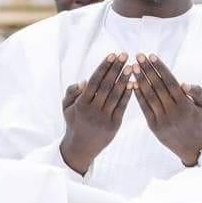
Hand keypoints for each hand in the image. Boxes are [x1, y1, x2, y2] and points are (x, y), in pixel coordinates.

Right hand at [60, 53, 133, 174]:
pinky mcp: (114, 124)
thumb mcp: (67, 107)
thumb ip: (72, 92)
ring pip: (116, 95)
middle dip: (116, 69)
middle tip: (125, 55)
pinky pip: (122, 106)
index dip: (104, 67)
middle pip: (106, 86)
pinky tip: (134, 83)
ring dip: (124, 79)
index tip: (112, 55)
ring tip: (132, 66)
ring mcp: (104, 118)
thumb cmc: (74, 122)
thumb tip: (84, 81)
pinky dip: (128, 94)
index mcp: (80, 104)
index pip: (94, 81)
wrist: (81, 147)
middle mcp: (92, 110)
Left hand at [132, 54, 201, 164]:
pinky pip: (144, 108)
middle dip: (147, 70)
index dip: (160, 68)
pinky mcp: (153, 126)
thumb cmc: (198, 120)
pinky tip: (132, 84)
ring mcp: (162, 119)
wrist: (192, 146)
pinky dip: (138, 95)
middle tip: (139, 56)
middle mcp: (173, 111)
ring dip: (140, 80)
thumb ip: (197, 91)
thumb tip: (184, 84)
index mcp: (185, 104)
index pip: (170, 82)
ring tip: (133, 67)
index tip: (152, 56)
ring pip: (149, 96)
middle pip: (157, 87)